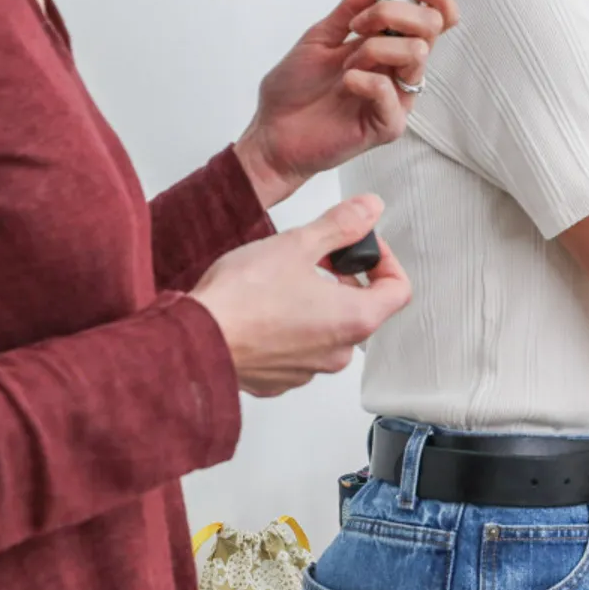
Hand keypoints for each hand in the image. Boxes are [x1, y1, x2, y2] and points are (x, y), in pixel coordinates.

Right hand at [190, 195, 411, 396]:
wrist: (190, 341)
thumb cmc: (241, 299)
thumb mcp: (298, 244)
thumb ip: (341, 225)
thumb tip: (369, 210)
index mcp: (354, 320)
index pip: (398, 289)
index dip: (385, 259)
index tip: (360, 245)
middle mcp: (337, 352)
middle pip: (363, 308)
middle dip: (346, 276)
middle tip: (319, 254)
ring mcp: (307, 370)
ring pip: (328, 329)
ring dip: (317, 301)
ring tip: (285, 277)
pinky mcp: (277, 379)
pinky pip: (297, 348)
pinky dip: (290, 326)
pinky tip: (264, 306)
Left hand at [235, 0, 460, 206]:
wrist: (271, 133)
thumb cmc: (295, 90)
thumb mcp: (321, 35)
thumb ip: (353, 5)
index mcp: (391, 45)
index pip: (436, 16)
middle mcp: (401, 69)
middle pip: (433, 27)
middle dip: (395, 12)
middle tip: (359, 24)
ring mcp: (398, 97)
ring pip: (416, 54)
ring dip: (374, 47)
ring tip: (346, 63)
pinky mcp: (389, 125)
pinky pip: (390, 91)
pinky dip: (364, 80)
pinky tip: (344, 83)